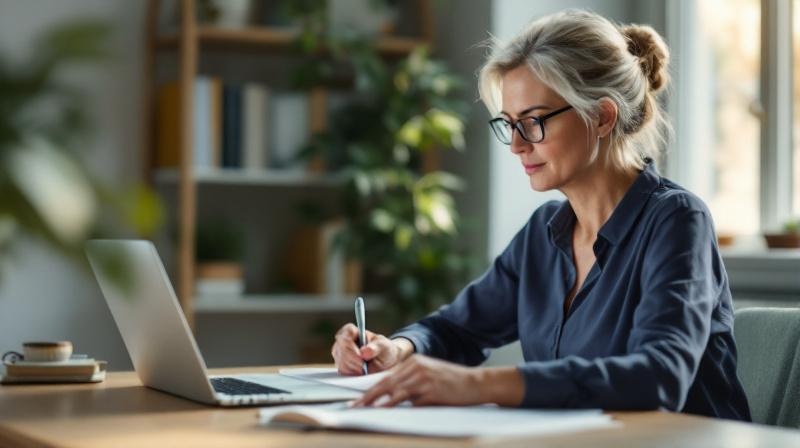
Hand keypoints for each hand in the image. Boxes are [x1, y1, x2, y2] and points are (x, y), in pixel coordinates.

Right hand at [330, 324, 411, 374]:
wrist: (385, 363)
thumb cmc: (384, 350)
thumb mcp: (384, 346)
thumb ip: (376, 347)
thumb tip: (364, 352)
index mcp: (352, 331)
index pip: (346, 333)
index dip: (351, 344)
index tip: (360, 355)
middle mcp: (343, 342)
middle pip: (342, 349)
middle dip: (353, 360)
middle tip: (364, 366)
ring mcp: (340, 355)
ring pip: (341, 362)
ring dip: (353, 368)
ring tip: (364, 369)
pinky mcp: (341, 367)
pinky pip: (342, 372)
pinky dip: (352, 374)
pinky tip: (360, 373)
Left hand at [352, 354, 484, 406]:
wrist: (476, 383)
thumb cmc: (452, 382)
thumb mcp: (429, 375)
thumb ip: (411, 382)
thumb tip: (391, 397)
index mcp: (414, 362)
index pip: (387, 377)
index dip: (371, 389)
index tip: (358, 399)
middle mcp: (416, 367)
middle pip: (386, 383)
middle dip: (368, 396)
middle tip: (355, 407)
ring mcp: (423, 378)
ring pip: (394, 391)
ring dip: (377, 403)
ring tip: (365, 411)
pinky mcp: (431, 391)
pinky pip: (409, 401)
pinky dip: (395, 407)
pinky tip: (386, 413)